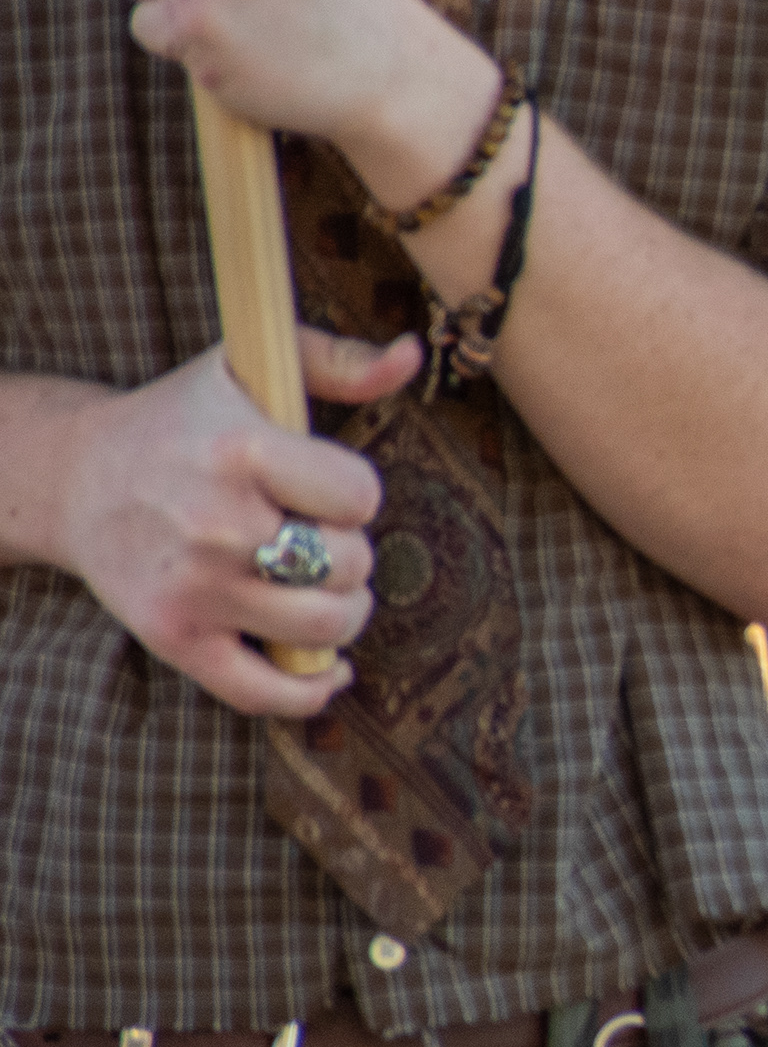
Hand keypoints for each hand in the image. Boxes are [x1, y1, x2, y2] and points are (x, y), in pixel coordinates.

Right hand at [55, 327, 422, 717]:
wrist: (77, 478)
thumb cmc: (183, 421)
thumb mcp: (249, 369)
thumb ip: (338, 362)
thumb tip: (412, 353)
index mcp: (240, 452)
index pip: (360, 497)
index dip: (354, 495)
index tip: (322, 487)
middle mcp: (216, 525)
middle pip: (349, 565)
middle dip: (348, 552)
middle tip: (312, 536)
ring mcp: (194, 589)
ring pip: (325, 627)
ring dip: (341, 613)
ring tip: (318, 586)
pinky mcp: (176, 639)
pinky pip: (269, 692)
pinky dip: (312, 689)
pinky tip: (326, 667)